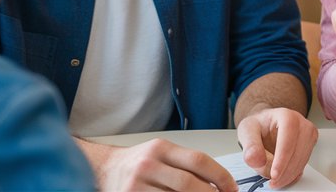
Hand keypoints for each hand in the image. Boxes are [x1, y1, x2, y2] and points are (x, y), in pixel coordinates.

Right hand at [95, 138, 236, 191]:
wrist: (103, 169)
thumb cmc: (138, 163)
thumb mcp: (161, 154)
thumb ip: (186, 165)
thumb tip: (218, 184)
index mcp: (161, 148)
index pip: (200, 160)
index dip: (221, 177)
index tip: (232, 189)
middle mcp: (148, 164)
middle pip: (189, 184)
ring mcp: (137, 185)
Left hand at [236, 107, 318, 188]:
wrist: (266, 124)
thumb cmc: (259, 125)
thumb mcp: (247, 131)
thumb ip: (250, 145)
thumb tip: (256, 160)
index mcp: (286, 116)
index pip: (288, 139)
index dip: (282, 159)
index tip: (274, 174)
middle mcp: (301, 123)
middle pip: (298, 152)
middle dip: (285, 171)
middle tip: (272, 182)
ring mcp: (308, 134)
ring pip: (302, 160)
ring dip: (289, 174)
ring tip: (274, 180)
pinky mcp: (310, 145)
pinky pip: (303, 164)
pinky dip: (293, 174)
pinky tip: (282, 177)